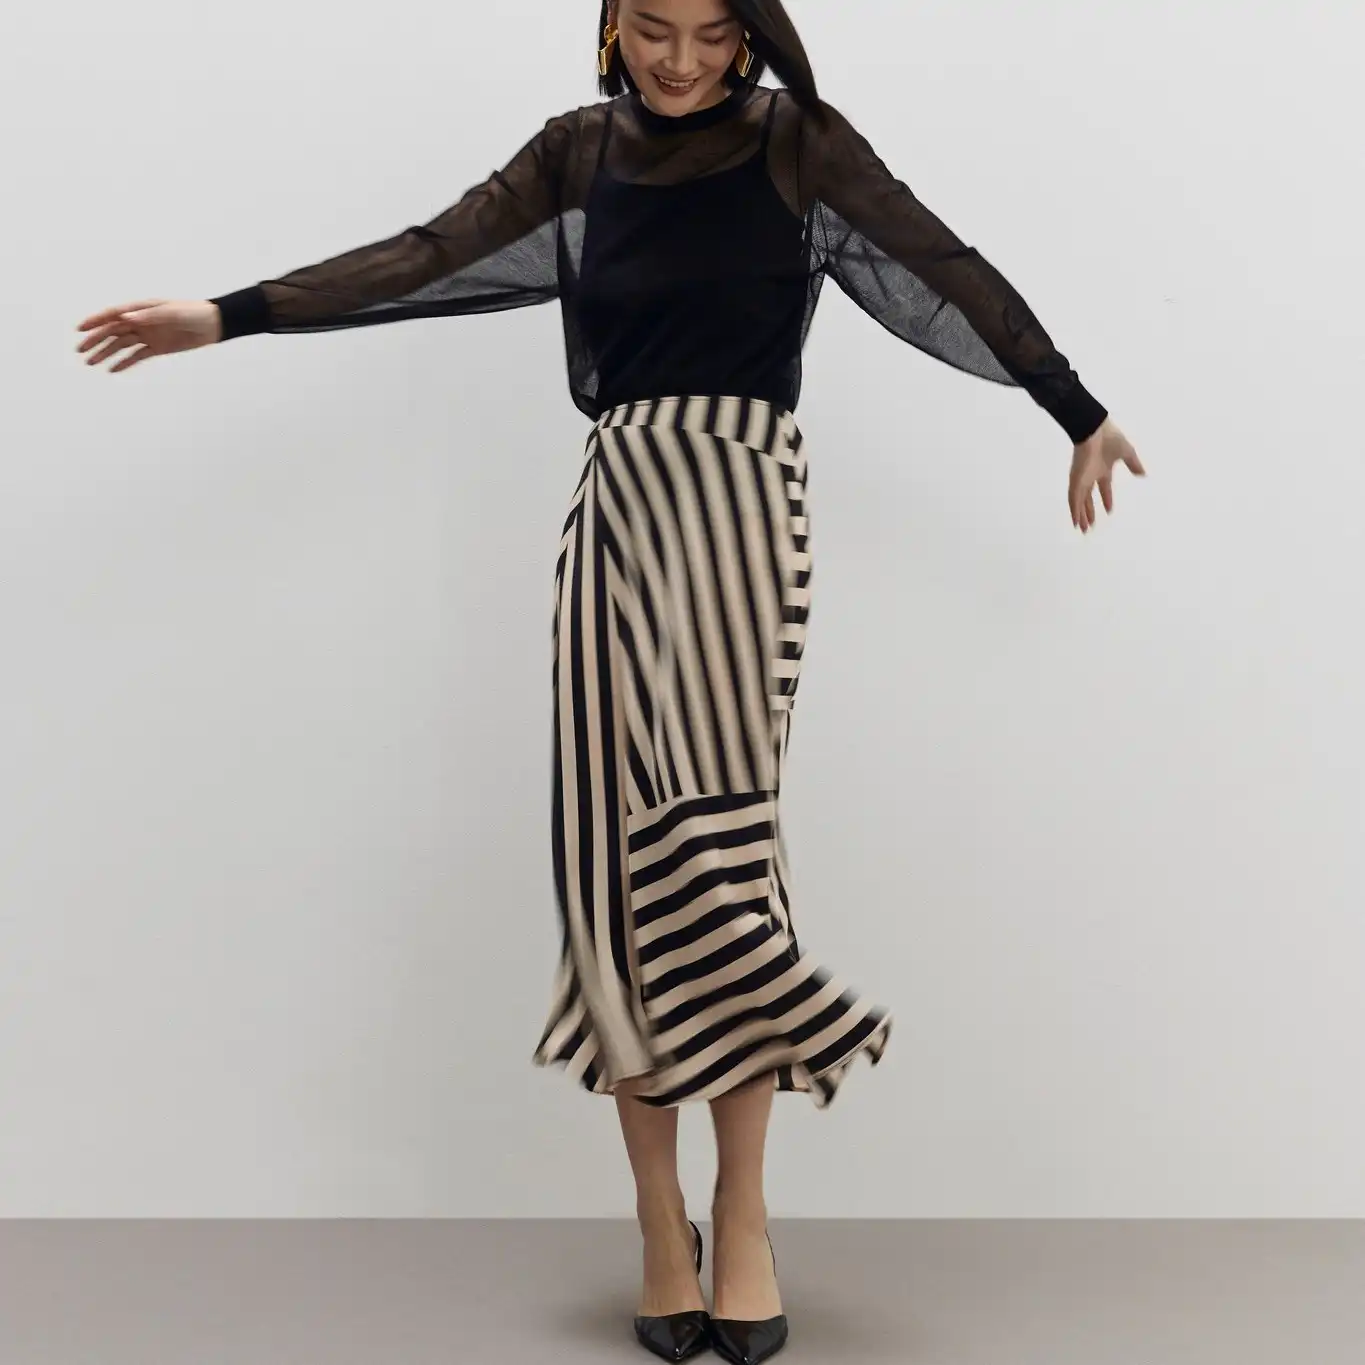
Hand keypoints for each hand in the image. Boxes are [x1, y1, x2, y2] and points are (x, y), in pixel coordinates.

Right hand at [75, 299, 221, 372]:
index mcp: (141, 308)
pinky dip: (124, 362)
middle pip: (112, 331)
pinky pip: (136, 356)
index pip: (113, 315)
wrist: (212, 325)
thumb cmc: (192, 313)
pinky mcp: (156, 347)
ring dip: (105, 353)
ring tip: (91, 362)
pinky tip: (111, 370)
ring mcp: (147, 335)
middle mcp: (140, 321)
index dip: (95, 321)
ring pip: (121, 345)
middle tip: (80, 351)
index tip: (80, 329)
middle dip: (95, 340)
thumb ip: (148, 316)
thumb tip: (125, 318)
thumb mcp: (171, 312)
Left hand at [1068, 417, 1144, 532]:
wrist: (1095, 429)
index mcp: (1102, 469)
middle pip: (1088, 498)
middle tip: (1091, 526)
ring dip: (1081, 516)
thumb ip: (1134, 464)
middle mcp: (1091, 476)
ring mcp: (1082, 479)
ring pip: (1080, 502)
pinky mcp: (1076, 480)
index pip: (1104, 488)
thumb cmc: (1110, 438)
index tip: (1109, 510)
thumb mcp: (1127, 453)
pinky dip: (1075, 511)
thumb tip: (1144, 474)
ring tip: (1084, 529)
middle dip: (1090, 512)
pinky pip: (1074, 499)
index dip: (1106, 499)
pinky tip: (1077, 522)